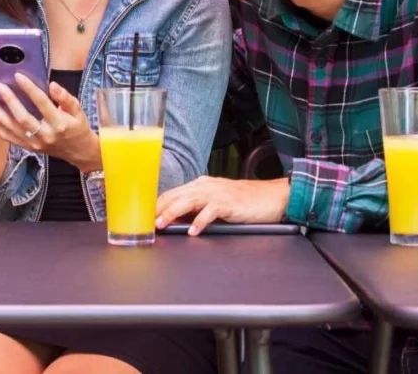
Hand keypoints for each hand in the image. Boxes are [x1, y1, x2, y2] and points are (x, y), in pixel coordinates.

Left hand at [0, 74, 100, 171]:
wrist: (77, 152)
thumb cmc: (77, 127)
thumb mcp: (78, 110)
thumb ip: (65, 98)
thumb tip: (52, 85)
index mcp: (59, 124)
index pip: (42, 103)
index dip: (29, 89)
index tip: (18, 76)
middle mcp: (45, 135)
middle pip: (22, 117)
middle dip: (8, 100)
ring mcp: (35, 143)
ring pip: (11, 128)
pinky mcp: (28, 148)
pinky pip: (9, 138)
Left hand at [155, 176, 290, 233]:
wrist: (271, 197)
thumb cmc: (244, 201)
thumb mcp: (216, 201)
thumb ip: (198, 207)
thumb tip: (178, 219)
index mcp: (200, 185)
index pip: (173, 193)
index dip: (157, 204)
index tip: (145, 216)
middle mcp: (205, 186)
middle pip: (176, 195)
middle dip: (159, 208)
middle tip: (146, 222)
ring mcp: (216, 193)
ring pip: (188, 201)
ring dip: (172, 213)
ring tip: (162, 224)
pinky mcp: (228, 204)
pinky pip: (210, 211)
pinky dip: (200, 221)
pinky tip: (193, 231)